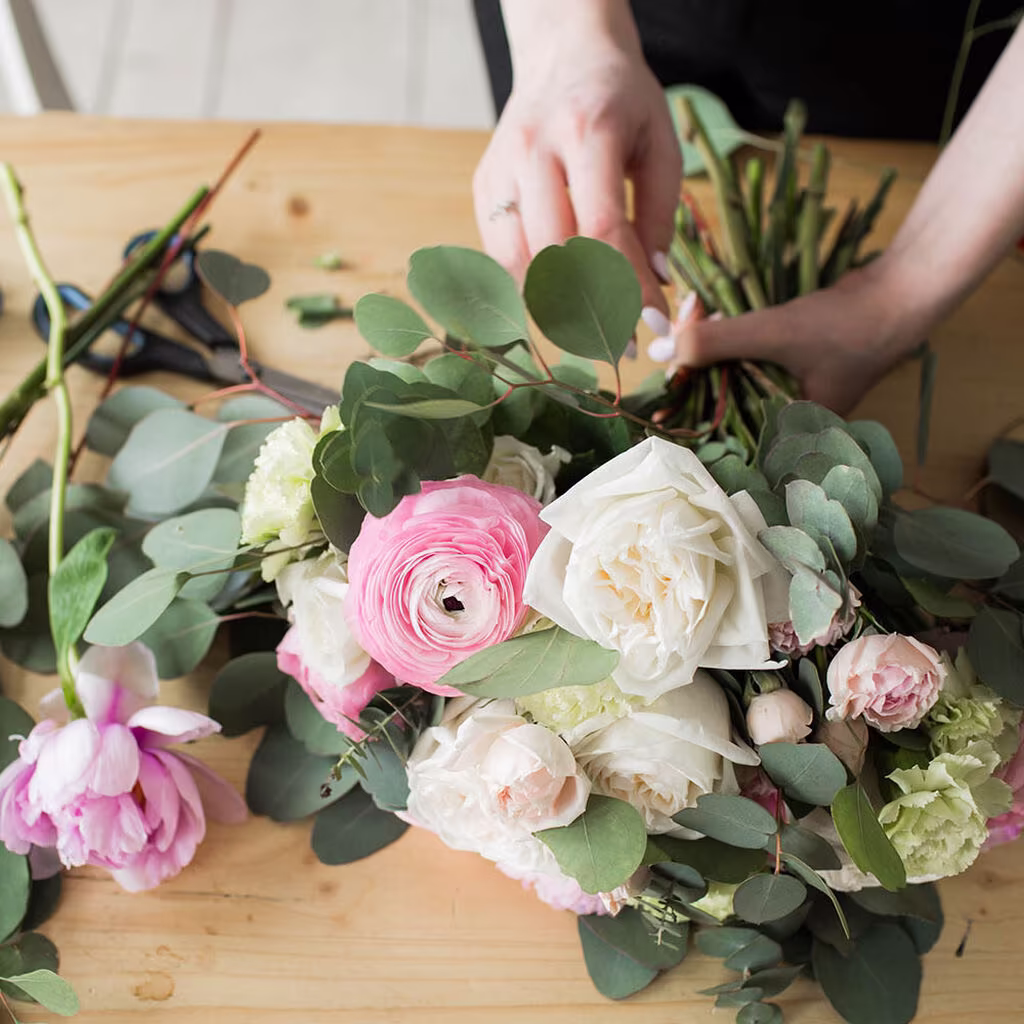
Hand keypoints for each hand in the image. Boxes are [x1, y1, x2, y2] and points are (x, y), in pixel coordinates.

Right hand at [474, 2, 679, 310]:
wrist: (563, 55)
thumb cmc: (622, 101)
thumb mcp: (660, 143)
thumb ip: (662, 214)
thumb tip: (653, 283)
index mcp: (588, 129)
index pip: (603, 227)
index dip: (626, 285)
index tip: (651, 323)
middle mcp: (535, 148)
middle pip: (555, 250)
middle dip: (592, 307)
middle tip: (620, 342)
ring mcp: (501, 166)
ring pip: (519, 259)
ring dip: (555, 304)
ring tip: (589, 328)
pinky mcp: (483, 184)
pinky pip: (499, 252)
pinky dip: (528, 285)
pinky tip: (557, 299)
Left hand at [651, 260, 927, 413]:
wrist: (900, 293)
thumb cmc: (848, 326)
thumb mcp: (777, 333)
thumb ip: (720, 341)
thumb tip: (665, 348)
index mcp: (783, 433)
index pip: (720, 436)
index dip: (685, 415)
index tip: (655, 398)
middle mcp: (782, 420)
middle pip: (720, 405)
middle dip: (690, 376)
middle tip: (664, 346)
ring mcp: (785, 392)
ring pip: (730, 379)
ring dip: (706, 354)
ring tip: (681, 328)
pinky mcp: (787, 365)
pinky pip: (745, 360)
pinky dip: (727, 342)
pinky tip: (704, 319)